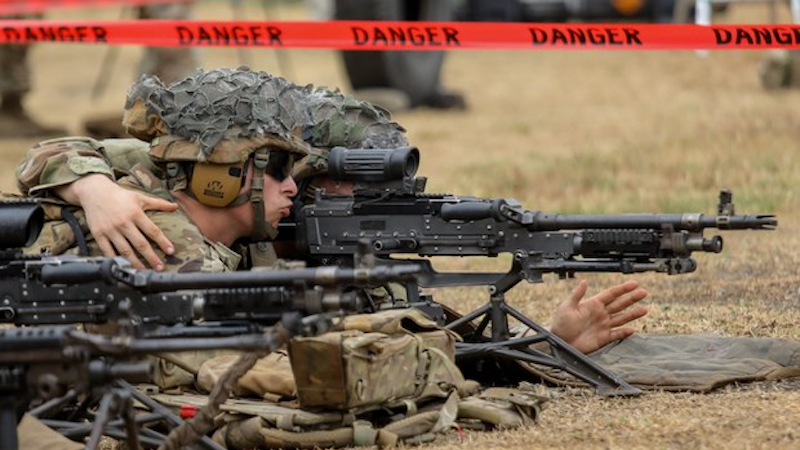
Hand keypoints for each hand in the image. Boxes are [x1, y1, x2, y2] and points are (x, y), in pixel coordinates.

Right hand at [56, 174, 176, 269]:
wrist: (94, 192)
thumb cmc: (119, 195)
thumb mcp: (140, 197)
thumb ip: (159, 203)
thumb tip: (175, 206)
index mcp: (135, 213)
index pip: (153, 230)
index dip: (163, 242)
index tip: (171, 251)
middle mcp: (124, 223)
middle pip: (140, 243)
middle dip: (151, 257)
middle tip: (160, 268)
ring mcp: (110, 230)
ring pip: (124, 250)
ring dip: (135, 263)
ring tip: (143, 271)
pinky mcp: (98, 234)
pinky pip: (107, 250)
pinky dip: (114, 260)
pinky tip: (122, 267)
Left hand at [548, 280, 647, 353]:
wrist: (559, 342)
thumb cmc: (560, 323)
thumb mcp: (567, 307)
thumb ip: (577, 295)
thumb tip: (584, 281)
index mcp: (593, 304)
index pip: (611, 294)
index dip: (623, 289)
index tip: (634, 283)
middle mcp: (600, 313)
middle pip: (620, 304)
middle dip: (632, 298)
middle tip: (644, 292)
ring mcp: (603, 325)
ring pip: (621, 318)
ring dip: (633, 314)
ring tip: (644, 309)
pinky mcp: (603, 338)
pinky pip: (617, 334)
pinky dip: (624, 332)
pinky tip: (632, 330)